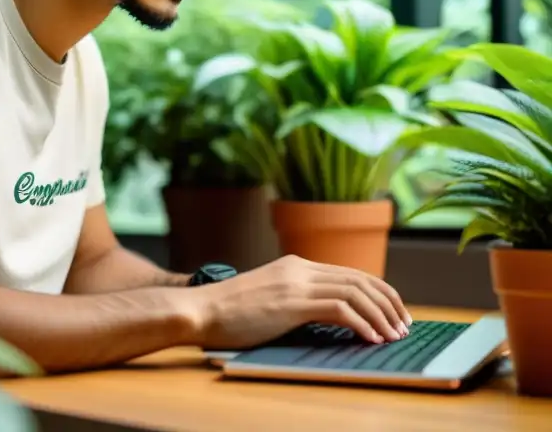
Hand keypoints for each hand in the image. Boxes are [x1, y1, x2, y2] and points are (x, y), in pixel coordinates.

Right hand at [192, 255, 412, 349]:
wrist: (200, 310)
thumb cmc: (229, 312)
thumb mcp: (268, 298)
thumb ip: (296, 298)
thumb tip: (329, 317)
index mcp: (295, 266)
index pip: (350, 272)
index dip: (379, 292)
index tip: (394, 313)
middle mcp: (299, 269)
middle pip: (360, 279)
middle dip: (389, 303)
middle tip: (404, 326)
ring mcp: (295, 284)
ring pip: (355, 292)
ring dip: (381, 315)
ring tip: (393, 336)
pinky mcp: (291, 303)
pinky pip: (339, 309)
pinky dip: (362, 323)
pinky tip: (370, 338)